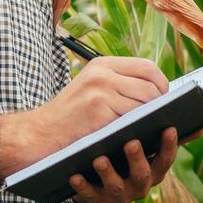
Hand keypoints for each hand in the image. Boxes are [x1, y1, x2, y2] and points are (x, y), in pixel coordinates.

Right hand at [0, 56, 168, 178]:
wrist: (37, 136)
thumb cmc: (69, 120)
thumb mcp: (91, 92)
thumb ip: (120, 88)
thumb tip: (162, 97)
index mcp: (102, 65)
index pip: (147, 67)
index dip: (162, 84)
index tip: (165, 101)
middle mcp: (102, 73)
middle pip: (151, 84)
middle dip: (161, 104)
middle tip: (163, 119)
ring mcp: (100, 90)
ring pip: (146, 102)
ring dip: (153, 118)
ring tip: (154, 129)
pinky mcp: (99, 110)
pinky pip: (133, 118)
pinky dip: (140, 129)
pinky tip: (141, 137)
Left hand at [69, 126, 178, 202]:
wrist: (100, 180)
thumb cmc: (127, 155)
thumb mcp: (149, 148)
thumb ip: (169, 137)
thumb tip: (201, 127)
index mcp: (154, 170)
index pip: (166, 160)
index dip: (169, 146)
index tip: (169, 127)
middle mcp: (140, 186)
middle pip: (143, 175)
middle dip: (137, 159)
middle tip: (131, 142)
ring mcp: (119, 194)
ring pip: (116, 187)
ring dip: (108, 173)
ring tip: (98, 158)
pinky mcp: (97, 199)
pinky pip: (89, 195)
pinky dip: (82, 186)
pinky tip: (75, 174)